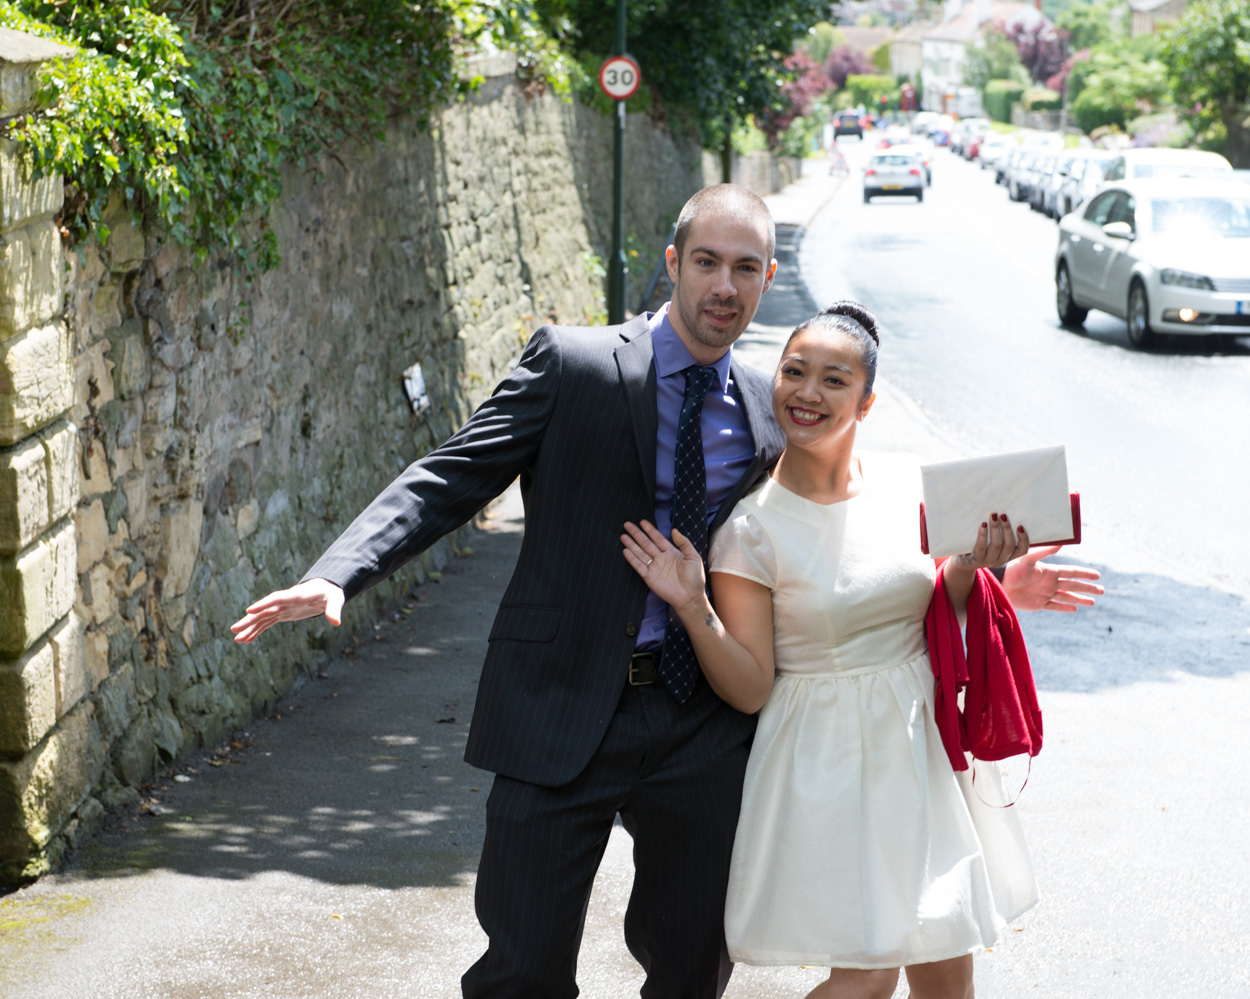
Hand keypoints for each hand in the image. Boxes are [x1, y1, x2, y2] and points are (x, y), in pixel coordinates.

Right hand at [231, 578, 345, 642]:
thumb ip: (334, 610)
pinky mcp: (282, 614)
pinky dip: (257, 631)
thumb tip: (336, 622)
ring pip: (262, 618)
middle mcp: (285, 601)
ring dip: (249, 628)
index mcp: (296, 595)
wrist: (326, 589)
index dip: (264, 604)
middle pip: (264, 610)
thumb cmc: (331, 593)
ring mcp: (282, 608)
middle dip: (249, 619)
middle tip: (234, 629)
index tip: (249, 610)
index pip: (277, 599)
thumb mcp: (336, 599)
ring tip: (236, 639)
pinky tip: (246, 640)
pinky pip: (267, 623)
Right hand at [621, 520, 706, 611]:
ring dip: (631, 544)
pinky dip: (632, 559)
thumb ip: (684, 543)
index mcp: (671, 553)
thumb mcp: (693, 557)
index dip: (650, 530)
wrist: (690, 597)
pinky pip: (639, 566)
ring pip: (640, 553)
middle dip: (637, 534)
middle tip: (627, 525)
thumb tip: (674, 530)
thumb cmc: (695, 578)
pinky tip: (625, 551)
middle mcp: (661, 558)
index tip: (642, 522)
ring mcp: (654, 567)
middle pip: (646, 543)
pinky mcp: (649, 577)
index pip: (658, 538)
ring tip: (623, 536)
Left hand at [951, 512, 1029, 570]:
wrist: (963, 561)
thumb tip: (1003, 514)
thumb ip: (1001, 533)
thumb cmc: (981, 546)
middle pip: (1009, 545)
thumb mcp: (993, 542)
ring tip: (993, 516)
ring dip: (995, 529)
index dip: (1024, 539)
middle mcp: (1001, 560)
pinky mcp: (976, 560)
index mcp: (1008, 555)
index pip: (1022, 550)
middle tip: (1003, 515)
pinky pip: (981, 547)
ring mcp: (988, 561)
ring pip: (996, 545)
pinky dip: (983, 535)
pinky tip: (983, 524)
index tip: (1020, 526)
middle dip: (1006, 528)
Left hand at [1002, 544, 1103, 612]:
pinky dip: (1064, 607)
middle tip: (1103, 590)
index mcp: (1049, 571)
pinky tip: (1074, 608)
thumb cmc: (1011, 569)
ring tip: (1093, 602)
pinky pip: (1054, 606)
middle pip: (1073, 585)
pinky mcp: (1037, 604)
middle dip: (1087, 588)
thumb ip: (1044, 551)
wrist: (998, 583)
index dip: (1084, 574)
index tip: (1097, 575)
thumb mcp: (1028, 558)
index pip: (1071, 572)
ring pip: (1067, 597)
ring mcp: (1044, 594)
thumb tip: (1062, 542)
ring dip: (1080, 599)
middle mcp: (1049, 582)